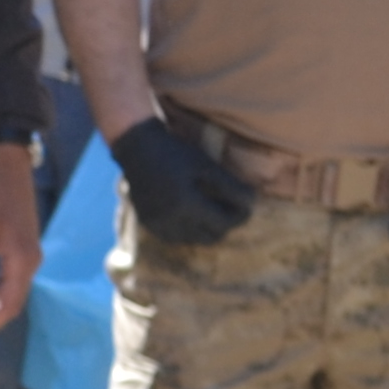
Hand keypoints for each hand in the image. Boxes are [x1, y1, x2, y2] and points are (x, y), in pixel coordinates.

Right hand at [108, 115, 254, 247]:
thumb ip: (230, 186)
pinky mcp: (147, 224)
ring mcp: (156, 224)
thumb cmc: (175, 152)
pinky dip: (187, 231)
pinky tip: (192, 215)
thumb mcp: (206, 165)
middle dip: (224, 225)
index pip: (223, 224)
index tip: (247, 204)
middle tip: (230, 208)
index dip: (240, 216)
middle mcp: (169, 220)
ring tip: (211, 210)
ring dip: (206, 229)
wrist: (137, 148)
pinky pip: (175, 238)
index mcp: (185, 205)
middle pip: (210, 237)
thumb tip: (251, 202)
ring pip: (192, 240)